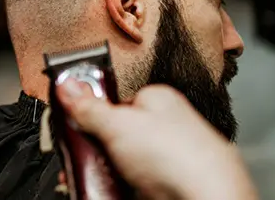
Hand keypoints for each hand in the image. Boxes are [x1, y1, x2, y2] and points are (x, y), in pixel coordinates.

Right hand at [57, 81, 257, 199]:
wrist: (206, 198)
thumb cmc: (179, 156)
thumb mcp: (119, 124)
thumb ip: (90, 107)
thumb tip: (68, 85)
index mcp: (157, 100)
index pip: (116, 100)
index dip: (90, 113)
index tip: (71, 124)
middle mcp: (164, 128)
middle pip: (116, 134)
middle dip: (94, 147)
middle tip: (80, 156)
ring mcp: (164, 160)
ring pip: (121, 163)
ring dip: (102, 171)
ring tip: (91, 176)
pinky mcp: (164, 186)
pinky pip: (131, 185)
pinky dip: (116, 187)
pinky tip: (111, 189)